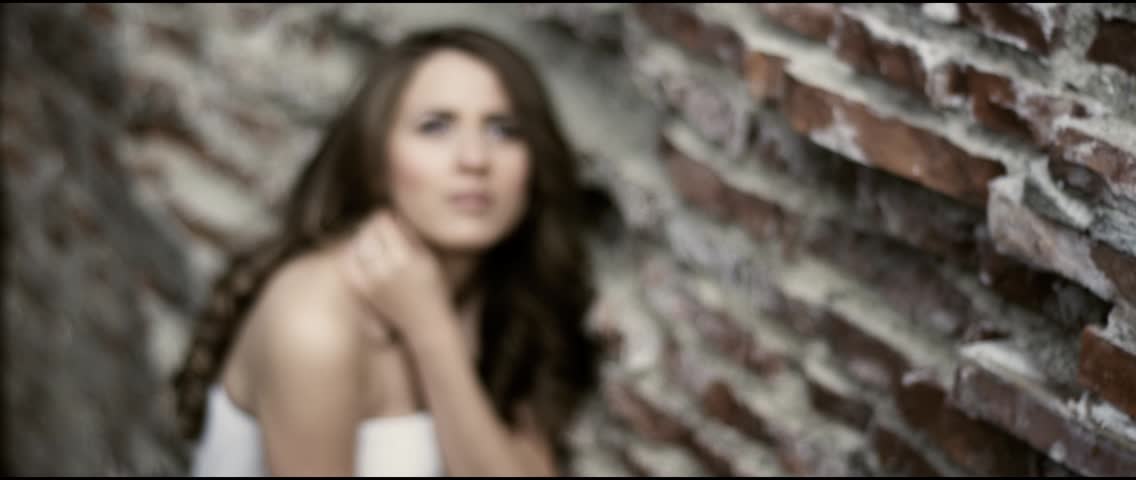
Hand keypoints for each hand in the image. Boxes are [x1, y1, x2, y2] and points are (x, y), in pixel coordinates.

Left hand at [339, 210, 453, 342]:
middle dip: (374, 226)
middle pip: (367, 231)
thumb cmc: (432, 288)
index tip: (391, 219)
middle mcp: (385, 269)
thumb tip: (392, 215)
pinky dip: (354, 254)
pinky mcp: (362, 289)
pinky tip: (364, 255)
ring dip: (364, 239)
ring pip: (356, 244)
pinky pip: (349, 262)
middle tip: (382, 228)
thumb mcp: (427, 257)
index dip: (386, 217)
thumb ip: (409, 235)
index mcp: (405, 257)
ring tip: (375, 241)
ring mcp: (371, 280)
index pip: (383, 222)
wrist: (424, 323)